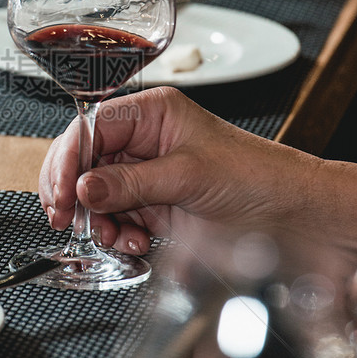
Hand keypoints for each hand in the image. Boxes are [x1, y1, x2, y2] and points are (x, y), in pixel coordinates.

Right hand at [39, 86, 356, 266]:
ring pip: (96, 195)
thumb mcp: (189, 176)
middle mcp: (146, 140)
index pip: (91, 127)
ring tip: (115, 237)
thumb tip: (84, 187)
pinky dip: (117, 235)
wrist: (295, 217)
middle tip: (69, 220)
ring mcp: (148, 175)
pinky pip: (116, 219)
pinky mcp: (155, 206)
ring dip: (98, 221)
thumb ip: (131, 183)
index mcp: (153, 113)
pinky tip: (135, 243)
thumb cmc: (258, 178)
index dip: (69, 159)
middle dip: (76, 194)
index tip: (62, 193)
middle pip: (85, 162)